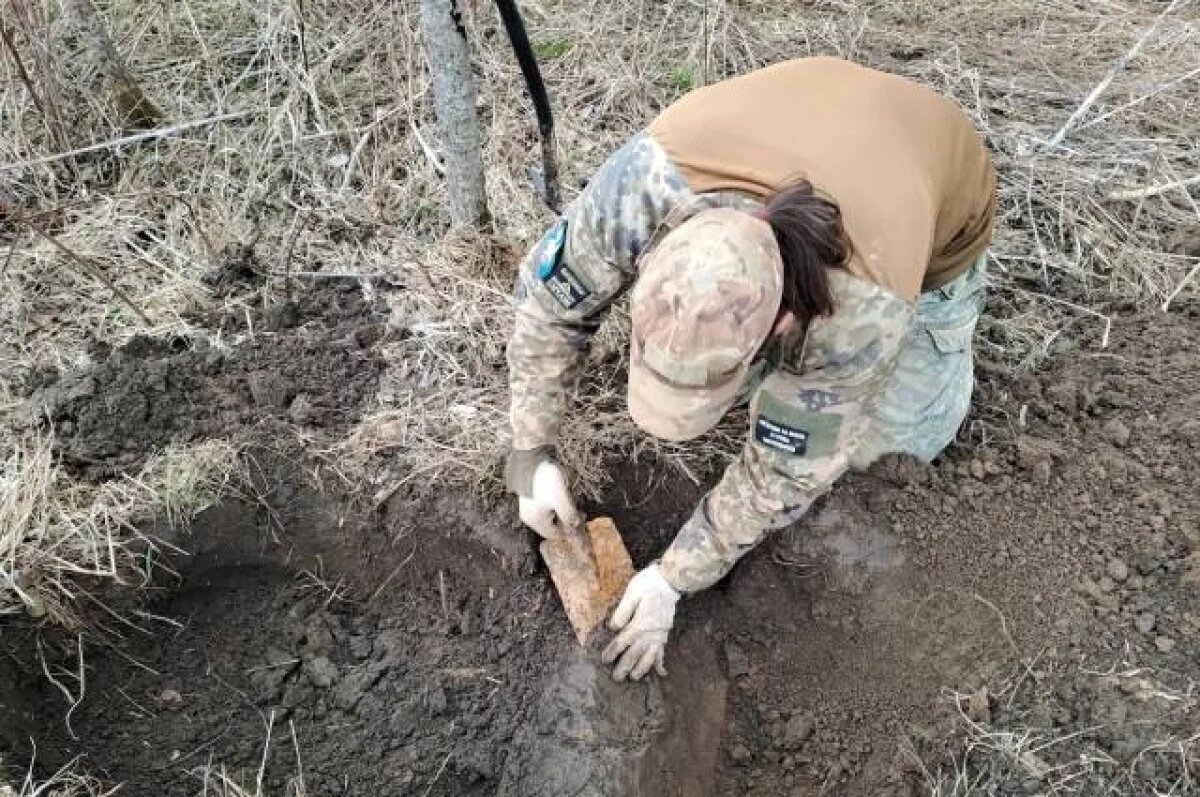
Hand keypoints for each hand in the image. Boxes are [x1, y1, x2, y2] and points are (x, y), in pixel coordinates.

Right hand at [517, 460, 581, 539]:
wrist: (532, 456)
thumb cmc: (546, 479)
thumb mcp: (561, 499)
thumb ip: (569, 516)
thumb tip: (576, 527)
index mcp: (535, 520)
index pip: (556, 535)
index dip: (571, 532)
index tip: (583, 522)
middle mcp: (530, 516)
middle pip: (553, 526)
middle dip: (568, 520)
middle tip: (581, 512)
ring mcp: (529, 506)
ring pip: (551, 515)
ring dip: (563, 512)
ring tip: (573, 502)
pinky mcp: (532, 496)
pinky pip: (547, 506)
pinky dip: (557, 505)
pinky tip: (564, 495)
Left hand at [602, 564, 679, 680]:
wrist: (670, 581)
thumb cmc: (649, 584)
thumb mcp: (632, 593)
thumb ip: (623, 612)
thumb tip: (613, 627)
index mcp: (640, 624)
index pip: (622, 641)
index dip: (613, 651)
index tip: (605, 660)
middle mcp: (650, 633)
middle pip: (635, 653)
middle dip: (625, 666)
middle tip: (617, 678)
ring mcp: (659, 635)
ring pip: (650, 657)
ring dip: (642, 668)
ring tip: (634, 677)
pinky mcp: (665, 633)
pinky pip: (663, 651)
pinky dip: (661, 663)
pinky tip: (662, 672)